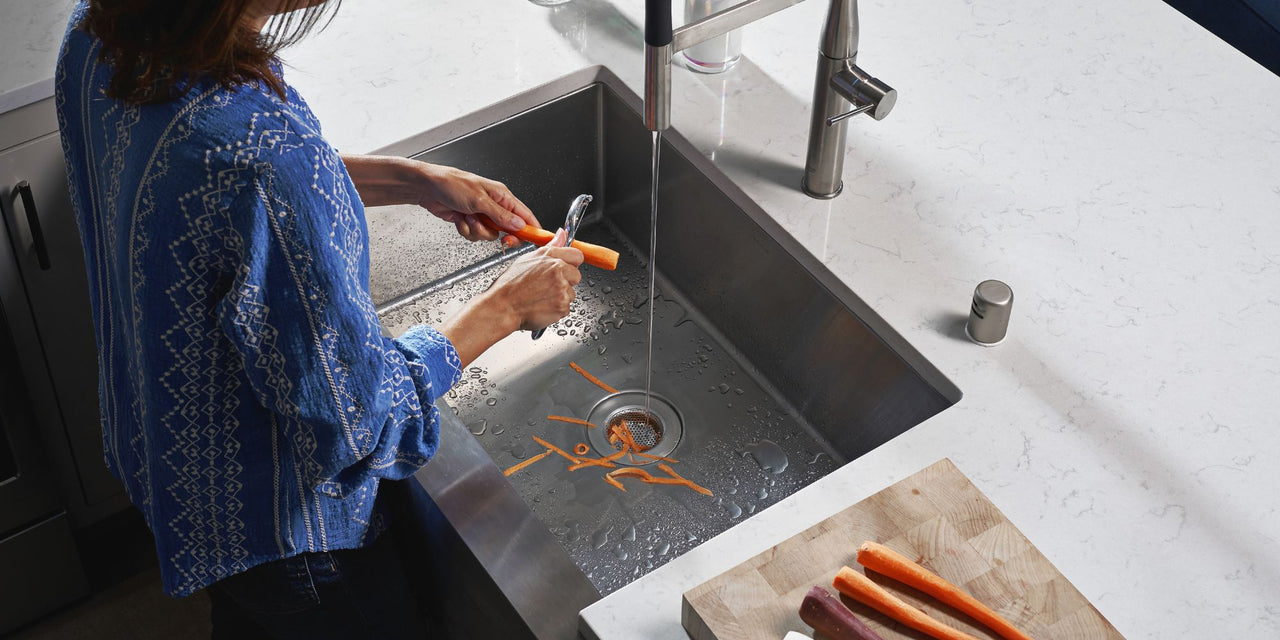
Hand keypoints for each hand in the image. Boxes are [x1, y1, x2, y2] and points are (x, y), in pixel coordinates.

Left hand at [415, 163, 538, 246]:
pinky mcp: (470, 222)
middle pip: (509, 229)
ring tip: (468, 217)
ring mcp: (482, 215)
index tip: (539, 240)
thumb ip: (501, 215)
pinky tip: (460, 219)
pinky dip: (466, 230)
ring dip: (478, 230)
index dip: (533, 228)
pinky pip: (475, 236)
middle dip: (501, 235)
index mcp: (502, 196)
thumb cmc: (451, 184)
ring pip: (490, 235)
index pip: (525, 215)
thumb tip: (520, 224)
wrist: (427, 188)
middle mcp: (494, 206)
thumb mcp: (479, 200)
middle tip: (502, 239)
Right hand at [439, 229, 584, 367]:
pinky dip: (557, 309)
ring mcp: (562, 289)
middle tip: (548, 286)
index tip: (566, 268)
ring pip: (571, 293)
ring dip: (561, 296)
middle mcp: (558, 271)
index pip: (577, 255)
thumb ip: (550, 246)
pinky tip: (543, 306)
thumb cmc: (510, 285)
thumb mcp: (528, 259)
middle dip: (566, 281)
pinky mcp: (562, 306)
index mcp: (550, 257)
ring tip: (542, 296)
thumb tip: (562, 233)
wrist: (502, 307)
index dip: (571, 263)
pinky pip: (566, 307)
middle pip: (576, 275)